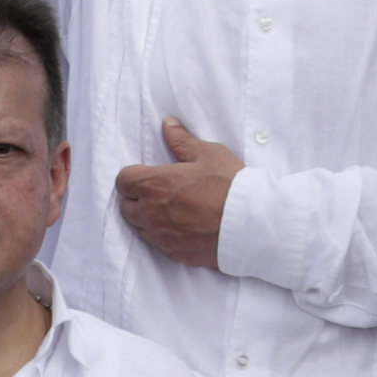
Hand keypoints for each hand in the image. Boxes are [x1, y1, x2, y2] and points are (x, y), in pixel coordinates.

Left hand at [115, 119, 243, 269]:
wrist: (253, 222)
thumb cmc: (231, 185)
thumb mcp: (209, 154)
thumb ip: (182, 140)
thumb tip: (167, 124)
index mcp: (154, 184)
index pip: (123, 181)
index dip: (133, 177)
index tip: (148, 176)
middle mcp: (151, 213)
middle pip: (126, 208)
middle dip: (138, 200)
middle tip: (160, 194)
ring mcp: (162, 236)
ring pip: (141, 228)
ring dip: (149, 219)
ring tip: (173, 212)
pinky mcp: (175, 253)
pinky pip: (160, 245)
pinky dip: (166, 236)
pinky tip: (186, 228)